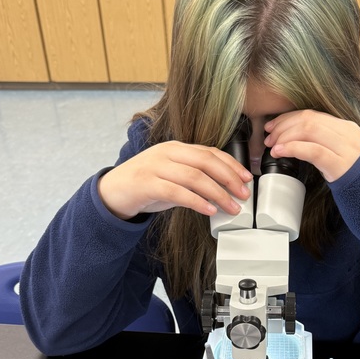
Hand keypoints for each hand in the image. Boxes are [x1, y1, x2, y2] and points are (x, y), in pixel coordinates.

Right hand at [98, 141, 252, 219]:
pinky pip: (177, 192)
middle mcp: (167, 153)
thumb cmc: (146, 185)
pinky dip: (196, 201)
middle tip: (243, 194)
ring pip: (194, 177)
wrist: (113, 192)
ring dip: (217, 193)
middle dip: (229, 178)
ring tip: (231, 207)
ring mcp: (155, 167)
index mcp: (176, 148)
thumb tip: (224, 191)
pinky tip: (209, 210)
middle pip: (205, 162)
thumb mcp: (173, 176)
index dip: (231, 165)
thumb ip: (195, 178)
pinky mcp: (146, 184)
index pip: (210, 152)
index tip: (246, 178)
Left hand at [263, 110, 359, 182]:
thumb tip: (296, 138)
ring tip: (272, 146)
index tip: (274, 126)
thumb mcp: (343, 153)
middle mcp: (347, 134)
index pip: (313, 115)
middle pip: (308, 119)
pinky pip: (312, 150)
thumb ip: (326, 142)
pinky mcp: (341, 165)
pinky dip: (292, 148)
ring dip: (285, 136)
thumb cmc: (356, 176)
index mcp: (347, 128)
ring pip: (309, 130)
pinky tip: (280, 152)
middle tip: (269, 137)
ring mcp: (346, 148)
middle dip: (284, 126)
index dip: (289, 118)